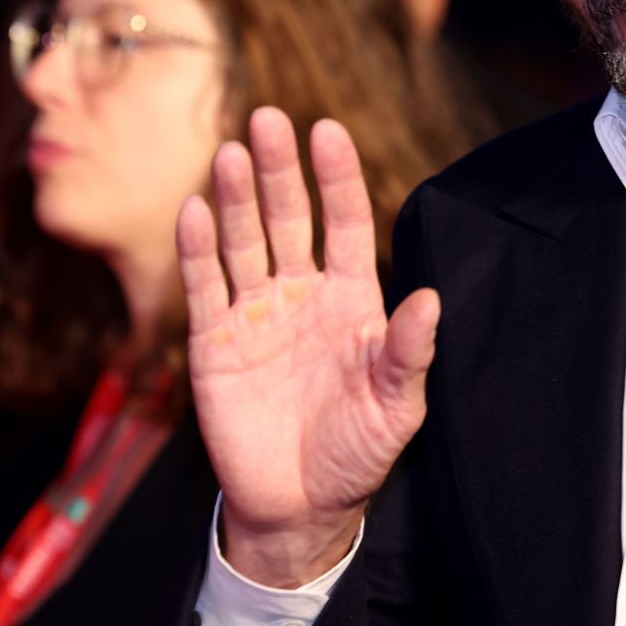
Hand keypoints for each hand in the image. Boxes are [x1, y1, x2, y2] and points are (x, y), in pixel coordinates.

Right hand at [178, 107, 438, 586]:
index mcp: (351, 298)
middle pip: (289, 217)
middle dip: (279, 170)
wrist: (299, 506)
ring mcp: (256, 313)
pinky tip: (193, 210)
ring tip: (229, 154)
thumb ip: (407, 353)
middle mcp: (302, 293)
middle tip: (267, 119)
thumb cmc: (357, 451)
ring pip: (244, 241)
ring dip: (235, 199)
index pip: (345, 222)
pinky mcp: (214, 341)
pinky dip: (197, 249)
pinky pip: (204, 286)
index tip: (327, 130)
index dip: (337, 178)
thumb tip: (431, 300)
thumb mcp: (396, 408)